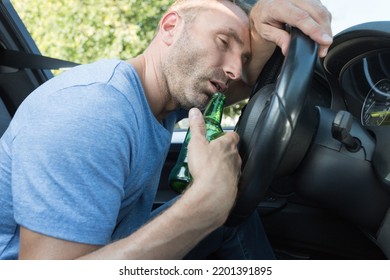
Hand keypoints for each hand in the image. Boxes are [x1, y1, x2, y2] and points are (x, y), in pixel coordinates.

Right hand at [184, 108, 240, 225]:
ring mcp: (236, 171)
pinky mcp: (234, 185)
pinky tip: (213, 182)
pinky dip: (223, 179)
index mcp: (227, 144)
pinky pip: (229, 179)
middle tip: (211, 152)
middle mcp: (235, 157)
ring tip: (210, 168)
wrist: (213, 193)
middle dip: (223, 151)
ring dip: (223, 165)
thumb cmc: (206, 167)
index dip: (226, 135)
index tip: (219, 136)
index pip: (232, 135)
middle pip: (232, 150)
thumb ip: (196, 127)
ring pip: (232, 165)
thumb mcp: (197, 142)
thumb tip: (195, 112)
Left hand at [250, 0, 332, 57]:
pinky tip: (322, 32)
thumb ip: (277, 38)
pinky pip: (322, 9)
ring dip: (327, 28)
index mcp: (278, 6)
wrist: (263, 7)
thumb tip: (287, 49)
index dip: (314, 30)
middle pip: (316, 13)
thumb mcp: (265, 31)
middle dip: (325, 32)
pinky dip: (324, 22)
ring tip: (324, 44)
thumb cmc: (263, 19)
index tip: (324, 41)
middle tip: (324, 49)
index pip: (300, 17)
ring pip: (322, 10)